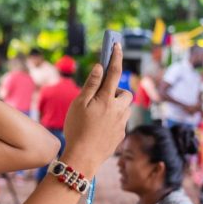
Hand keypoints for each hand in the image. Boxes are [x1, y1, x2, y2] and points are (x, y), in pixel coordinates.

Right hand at [63, 44, 131, 171]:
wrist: (83, 158)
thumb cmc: (77, 129)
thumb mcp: (79, 104)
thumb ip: (91, 85)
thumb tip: (99, 67)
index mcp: (106, 99)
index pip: (114, 72)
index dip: (115, 57)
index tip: (116, 45)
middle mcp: (118, 109)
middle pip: (125, 93)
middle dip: (116, 92)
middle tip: (99, 99)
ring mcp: (122, 123)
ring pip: (124, 108)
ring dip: (115, 107)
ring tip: (97, 116)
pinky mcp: (121, 135)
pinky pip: (120, 122)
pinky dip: (112, 121)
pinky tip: (98, 129)